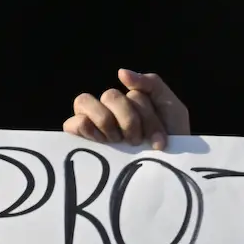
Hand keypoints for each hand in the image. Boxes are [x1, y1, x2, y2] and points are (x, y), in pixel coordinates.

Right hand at [64, 69, 190, 148]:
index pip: (132, 93)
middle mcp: (109, 107)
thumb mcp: (171, 108)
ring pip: (85, 101)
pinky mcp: (79, 136)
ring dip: (107, 122)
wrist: (165, 170)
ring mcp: (92, 121)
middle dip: (130, 120)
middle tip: (137, 141)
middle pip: (110, 96)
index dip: (147, 116)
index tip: (159, 139)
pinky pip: (73, 122)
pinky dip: (87, 128)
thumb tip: (120, 72)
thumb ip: (151, 83)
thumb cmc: (169, 140)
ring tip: (119, 141)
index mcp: (130, 100)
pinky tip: (104, 142)